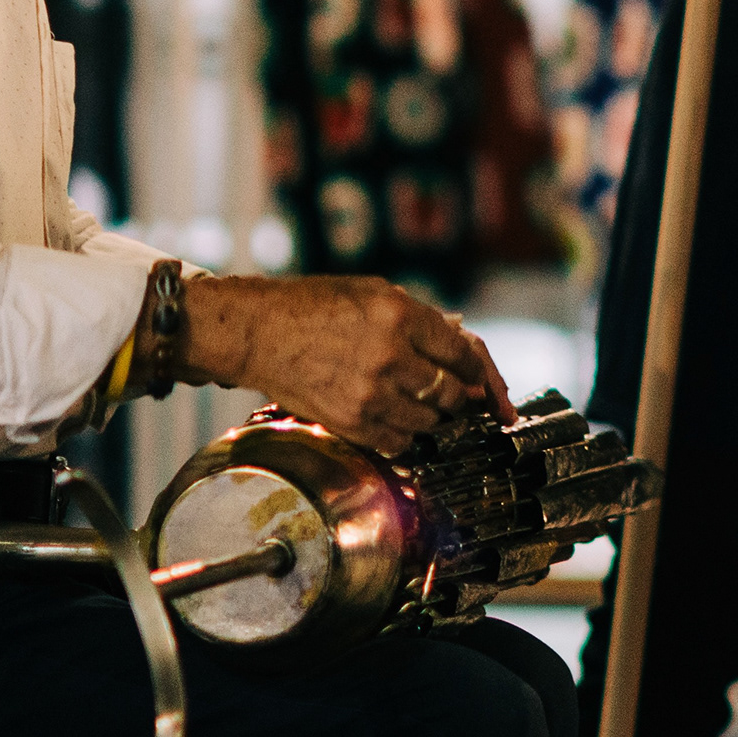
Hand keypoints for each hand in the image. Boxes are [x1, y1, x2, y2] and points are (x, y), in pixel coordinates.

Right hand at [178, 276, 514, 453]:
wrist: (260, 333)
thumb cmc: (316, 306)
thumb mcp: (375, 293)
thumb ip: (422, 322)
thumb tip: (463, 349)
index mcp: (401, 317)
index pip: (462, 354)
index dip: (476, 371)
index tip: (477, 378)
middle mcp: (390, 357)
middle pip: (451, 394)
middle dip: (458, 397)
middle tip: (454, 396)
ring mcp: (371, 394)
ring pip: (429, 422)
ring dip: (431, 417)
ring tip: (416, 404)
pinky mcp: (351, 422)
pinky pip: (399, 442)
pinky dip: (405, 435)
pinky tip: (395, 419)